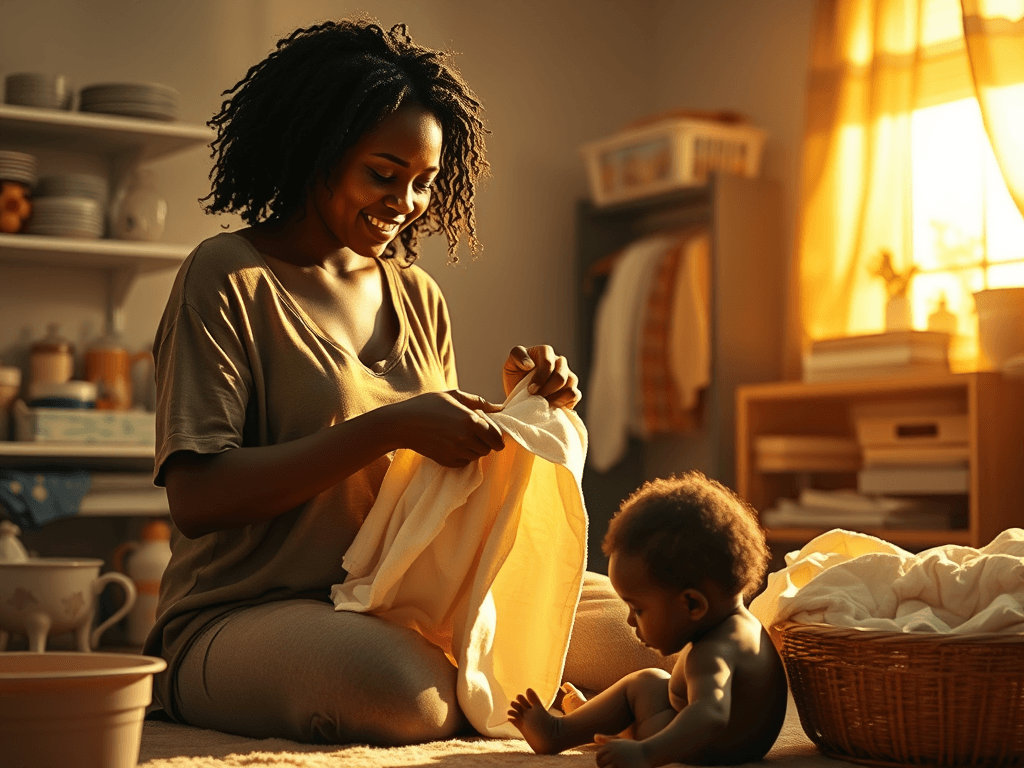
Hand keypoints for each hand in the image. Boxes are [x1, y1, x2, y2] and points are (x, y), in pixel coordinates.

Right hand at [390, 390, 504, 467]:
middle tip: (474, 433)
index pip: (497, 437)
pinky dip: (463, 455)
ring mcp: (456, 451)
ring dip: (474, 448)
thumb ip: (479, 402)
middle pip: (488, 449)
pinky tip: (452, 444)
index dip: (497, 436)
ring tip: (460, 436)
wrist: (402, 423)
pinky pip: (464, 462)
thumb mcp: (453, 396)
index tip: (491, 432)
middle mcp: (466, 438)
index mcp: (471, 420)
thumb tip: (500, 408)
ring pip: (477, 456)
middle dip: (485, 442)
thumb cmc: (427, 405)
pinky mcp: (447, 461)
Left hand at [502, 345, 580, 408]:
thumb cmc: (516, 378)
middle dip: (546, 389)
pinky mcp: (572, 389)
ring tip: (542, 402)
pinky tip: (551, 406)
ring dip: (555, 397)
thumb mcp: (510, 365)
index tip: (530, 389)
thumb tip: (529, 364)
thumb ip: (517, 356)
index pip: (548, 361)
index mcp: (545, 352)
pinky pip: (575, 394)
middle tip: (535, 397)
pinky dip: (564, 402)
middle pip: (560, 376)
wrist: (520, 396)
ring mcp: (568, 375)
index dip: (540, 377)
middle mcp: (559, 361)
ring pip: (570, 385)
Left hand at [594, 734, 649, 767]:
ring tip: (618, 766)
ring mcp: (619, 761)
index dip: (601, 762)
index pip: (598, 755)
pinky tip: (624, 767)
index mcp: (611, 745)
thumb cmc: (633, 748)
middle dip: (604, 767)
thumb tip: (594, 737)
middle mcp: (613, 752)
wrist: (649, 752)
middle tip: (614, 766)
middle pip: (601, 764)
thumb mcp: (619, 742)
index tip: (606, 764)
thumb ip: (606, 740)